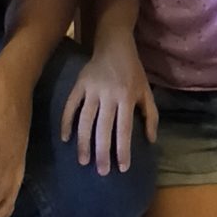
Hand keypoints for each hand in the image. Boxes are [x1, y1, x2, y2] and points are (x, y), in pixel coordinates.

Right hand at [60, 39, 158, 174]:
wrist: (114, 43)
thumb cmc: (133, 70)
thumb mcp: (146, 91)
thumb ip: (151, 115)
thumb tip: (150, 140)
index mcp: (127, 97)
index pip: (124, 129)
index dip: (123, 150)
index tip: (122, 168)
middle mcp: (109, 94)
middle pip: (103, 128)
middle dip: (102, 152)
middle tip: (101, 172)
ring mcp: (92, 89)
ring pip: (85, 120)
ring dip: (83, 142)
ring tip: (83, 161)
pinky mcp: (79, 84)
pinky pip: (70, 106)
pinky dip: (66, 122)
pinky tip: (66, 139)